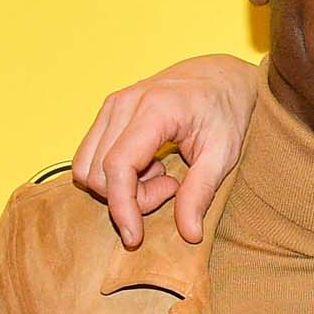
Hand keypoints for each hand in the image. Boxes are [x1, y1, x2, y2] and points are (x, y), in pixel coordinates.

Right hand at [67, 54, 261, 248]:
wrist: (221, 76)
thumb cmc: (226, 111)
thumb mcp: (223, 154)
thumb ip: (201, 193)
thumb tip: (189, 234)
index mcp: (155, 109)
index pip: (118, 166)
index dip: (121, 207)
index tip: (134, 237)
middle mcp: (124, 103)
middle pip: (99, 171)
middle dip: (129, 198)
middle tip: (171, 189)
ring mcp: (112, 105)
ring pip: (87, 166)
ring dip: (119, 187)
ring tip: (160, 177)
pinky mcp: (108, 112)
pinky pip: (91, 156)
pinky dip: (114, 173)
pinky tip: (148, 166)